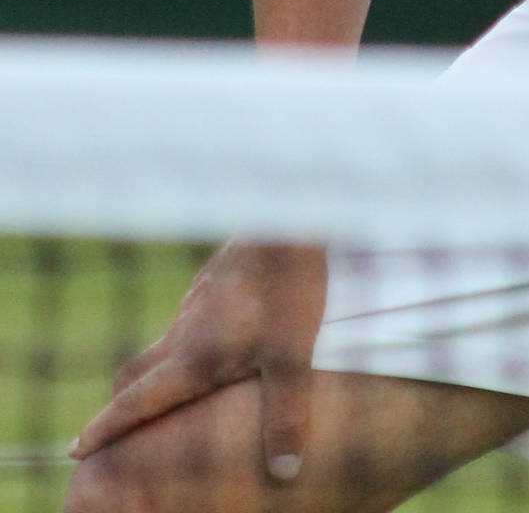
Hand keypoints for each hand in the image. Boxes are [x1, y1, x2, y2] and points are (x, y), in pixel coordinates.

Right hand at [69, 238, 328, 483]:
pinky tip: (205, 344)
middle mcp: (185, 329)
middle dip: (120, 405)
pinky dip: (179, 345)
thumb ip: (286, 414)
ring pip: (161, 345)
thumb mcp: (294, 358)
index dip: (106, 429)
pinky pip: (184, 321)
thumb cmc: (291, 289)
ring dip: (152, 373)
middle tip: (105, 431)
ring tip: (159, 395)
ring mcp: (195, 301)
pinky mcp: (211, 281)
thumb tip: (286, 471)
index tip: (75, 449)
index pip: (138, 400)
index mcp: (195, 354)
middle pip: (136, 373)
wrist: (289, 217)